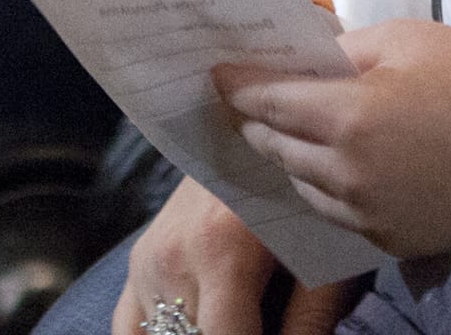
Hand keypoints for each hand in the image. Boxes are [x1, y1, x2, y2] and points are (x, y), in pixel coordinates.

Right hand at [119, 177, 358, 334]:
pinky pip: (129, 327)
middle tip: (258, 319)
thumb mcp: (321, 259)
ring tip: (234, 319)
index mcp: (222, 255)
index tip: (272, 333)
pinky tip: (192, 326)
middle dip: (229, 333)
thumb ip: (308, 324)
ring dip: (197, 332)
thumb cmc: (302, 201)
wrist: (254, 136)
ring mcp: (146, 261)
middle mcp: (172, 258)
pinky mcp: (138, 262)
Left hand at [220, 20, 450, 259]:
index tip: (217, 75)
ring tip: (288, 133)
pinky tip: (334, 165)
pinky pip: (339, 212)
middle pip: (276, 148)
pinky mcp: (394, 241)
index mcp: (349, 116)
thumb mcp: (401, 37)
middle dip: (258, 122)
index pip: (268, 103)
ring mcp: (372, 214)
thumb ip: (339, 46)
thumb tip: (295, 52)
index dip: (238, 87)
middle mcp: (351, 173)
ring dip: (291, 157)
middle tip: (246, 103)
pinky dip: (328, 187)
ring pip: (303, 185)